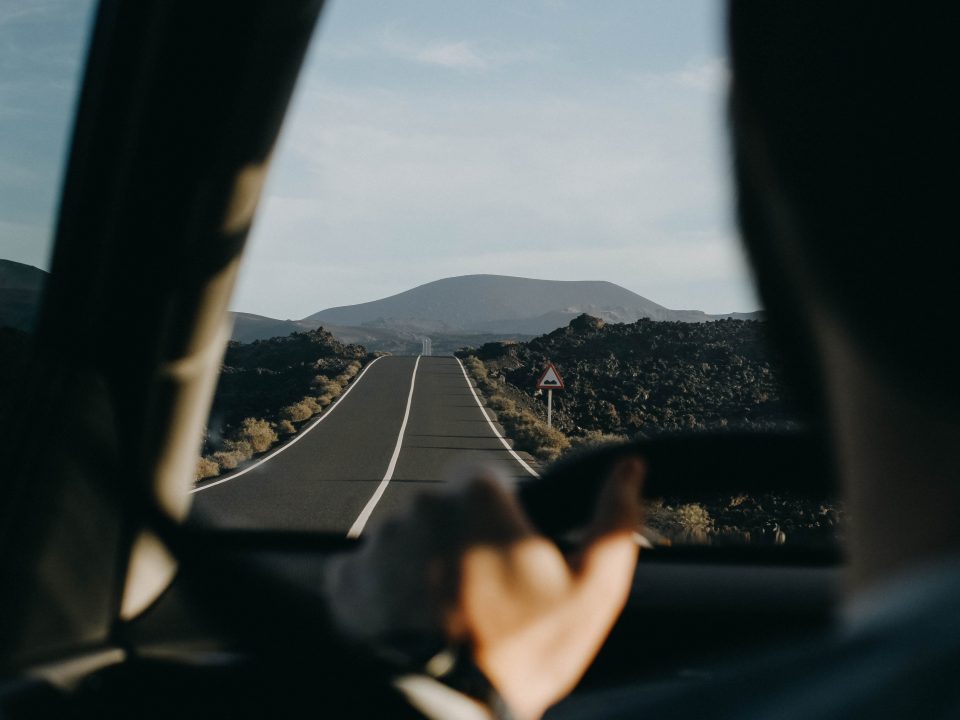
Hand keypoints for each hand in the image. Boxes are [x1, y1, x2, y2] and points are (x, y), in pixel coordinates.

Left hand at [324, 458, 644, 719]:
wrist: (446, 715)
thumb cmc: (523, 654)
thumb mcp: (592, 593)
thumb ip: (616, 521)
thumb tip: (632, 467)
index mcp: (477, 495)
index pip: (484, 478)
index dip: (500, 515)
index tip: (508, 555)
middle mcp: (421, 505)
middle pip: (445, 508)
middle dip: (461, 538)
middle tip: (481, 594)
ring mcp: (378, 542)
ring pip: (408, 538)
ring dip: (424, 564)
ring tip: (445, 616)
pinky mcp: (347, 579)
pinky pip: (371, 570)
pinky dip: (387, 591)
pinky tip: (411, 625)